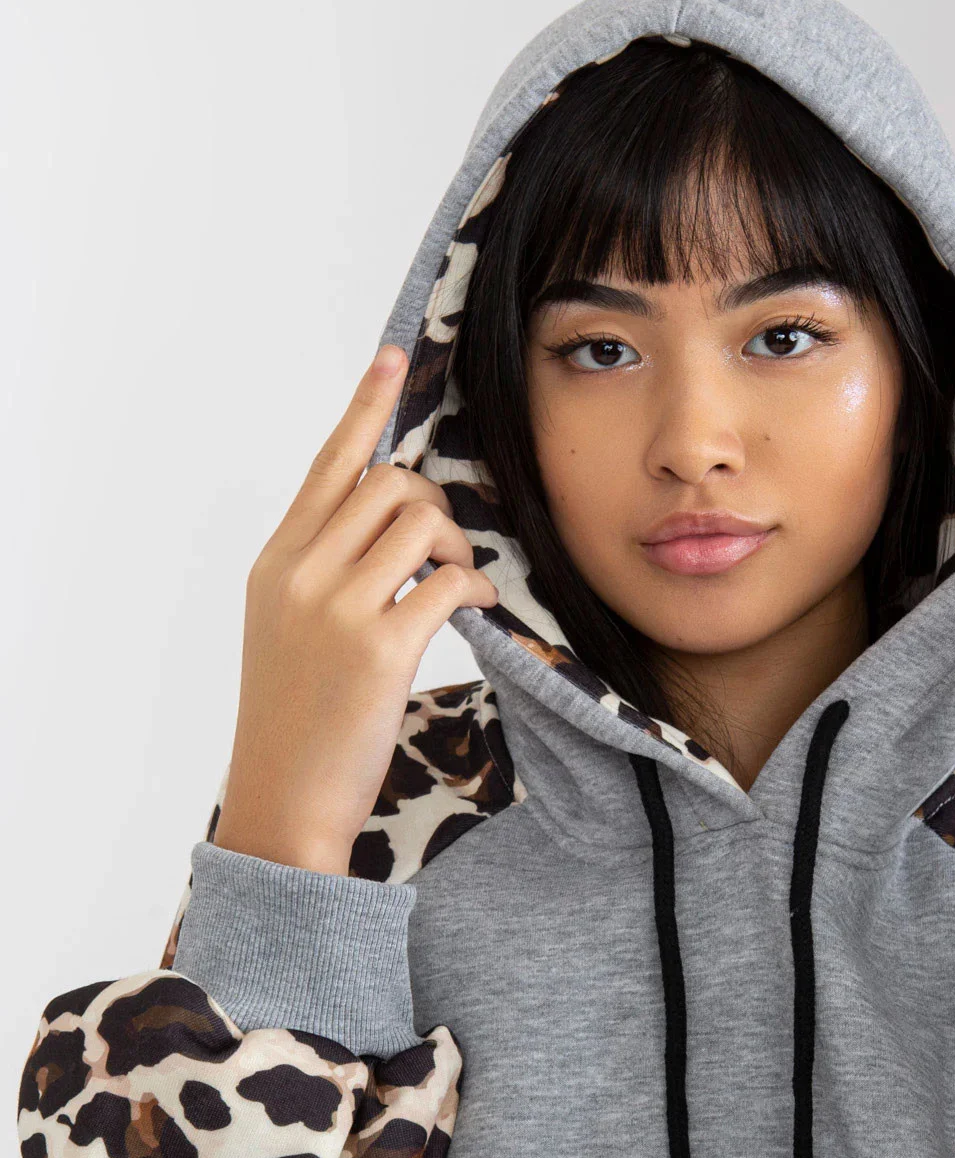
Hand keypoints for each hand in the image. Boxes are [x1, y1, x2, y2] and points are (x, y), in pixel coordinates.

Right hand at [214, 346, 497, 873]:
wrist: (285, 798)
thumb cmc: (298, 721)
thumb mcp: (289, 631)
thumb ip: (324, 572)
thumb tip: (388, 527)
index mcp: (277, 562)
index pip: (327, 465)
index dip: (366, 408)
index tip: (394, 358)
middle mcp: (300, 572)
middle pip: (389, 484)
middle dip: (436, 506)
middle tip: (447, 553)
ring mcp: (335, 607)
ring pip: (420, 521)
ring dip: (457, 545)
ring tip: (458, 587)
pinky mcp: (377, 648)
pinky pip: (447, 581)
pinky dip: (473, 589)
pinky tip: (475, 610)